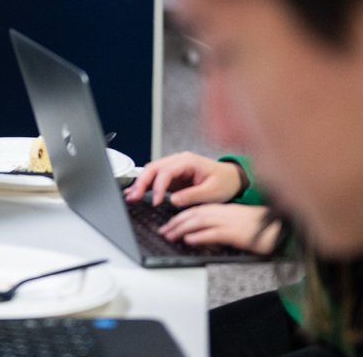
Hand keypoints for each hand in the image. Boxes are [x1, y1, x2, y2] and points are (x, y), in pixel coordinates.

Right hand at [125, 151, 244, 206]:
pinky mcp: (173, 176)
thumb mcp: (212, 192)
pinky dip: (145, 185)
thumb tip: (173, 200)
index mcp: (188, 161)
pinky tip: (136, 193)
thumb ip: (192, 195)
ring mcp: (174, 168)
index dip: (158, 186)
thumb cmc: (225, 183)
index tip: (156, 201)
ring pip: (151, 172)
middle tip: (134, 196)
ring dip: (140, 183)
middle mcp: (178, 161)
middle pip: (153, 168)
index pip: (166, 171)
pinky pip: (155, 178)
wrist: (232, 179)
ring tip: (131, 196)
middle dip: (142, 182)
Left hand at [159, 203, 279, 255]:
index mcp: (221, 209)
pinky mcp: (235, 234)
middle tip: (162, 232)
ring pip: (199, 222)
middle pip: (192, 215)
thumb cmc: (258, 225)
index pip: (194, 210)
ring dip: (181, 229)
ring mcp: (228, 222)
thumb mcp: (234, 221)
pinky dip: (199, 236)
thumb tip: (199, 234)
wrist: (279, 228)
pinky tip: (189, 240)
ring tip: (170, 236)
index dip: (178, 217)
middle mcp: (222, 213)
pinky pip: (213, 234)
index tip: (167, 224)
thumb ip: (217, 224)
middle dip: (174, 223)